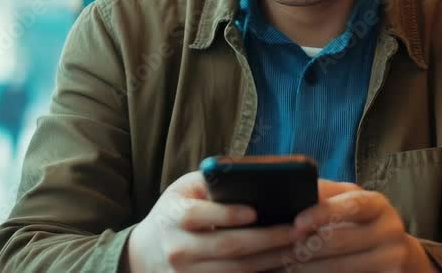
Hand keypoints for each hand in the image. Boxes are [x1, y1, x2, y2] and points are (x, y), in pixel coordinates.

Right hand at [125, 170, 299, 272]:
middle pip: (227, 246)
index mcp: (174, 217)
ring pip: (235, 270)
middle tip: (297, 230)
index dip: (227, 214)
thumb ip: (211, 182)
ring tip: (297, 248)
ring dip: (270, 260)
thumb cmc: (174, 213)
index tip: (255, 211)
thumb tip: (251, 177)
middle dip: (266, 239)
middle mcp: (178, 248)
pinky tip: (280, 266)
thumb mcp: (183, 190)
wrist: (144, 255)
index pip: (198, 215)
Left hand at [283, 180, 436, 272]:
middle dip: (306, 247)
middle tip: (279, 252)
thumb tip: (294, 188)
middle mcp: (391, 230)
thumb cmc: (362, 223)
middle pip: (342, 241)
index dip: (322, 214)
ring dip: (307, 269)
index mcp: (378, 204)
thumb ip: (326, 195)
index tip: (297, 224)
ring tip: (284, 267)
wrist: (398, 255)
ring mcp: (393, 258)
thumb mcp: (350, 202)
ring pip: (341, 267)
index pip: (351, 205)